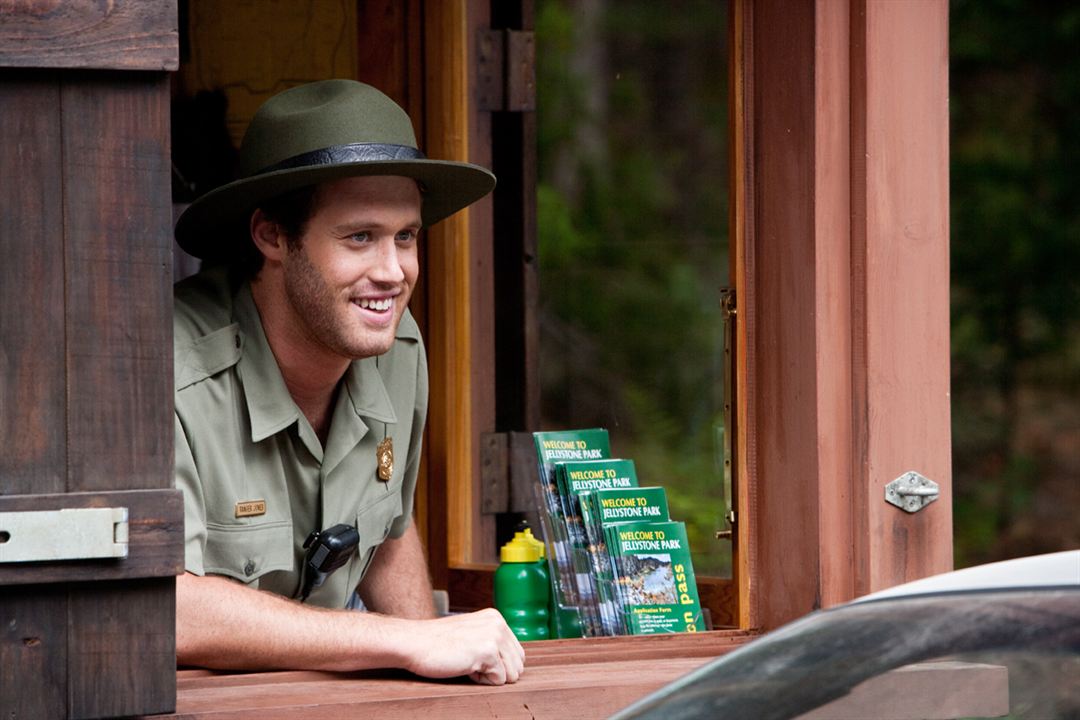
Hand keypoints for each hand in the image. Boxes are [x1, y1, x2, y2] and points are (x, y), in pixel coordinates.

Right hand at [402, 608, 524, 684]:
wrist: (414, 643)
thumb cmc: (438, 643)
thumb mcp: (471, 633)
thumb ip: (491, 640)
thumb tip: (512, 664)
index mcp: (496, 618)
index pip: (517, 652)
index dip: (498, 664)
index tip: (475, 657)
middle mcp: (499, 623)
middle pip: (518, 664)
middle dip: (497, 671)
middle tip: (471, 662)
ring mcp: (494, 636)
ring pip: (512, 674)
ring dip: (490, 676)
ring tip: (468, 664)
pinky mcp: (488, 651)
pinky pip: (499, 680)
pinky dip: (482, 681)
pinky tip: (465, 668)